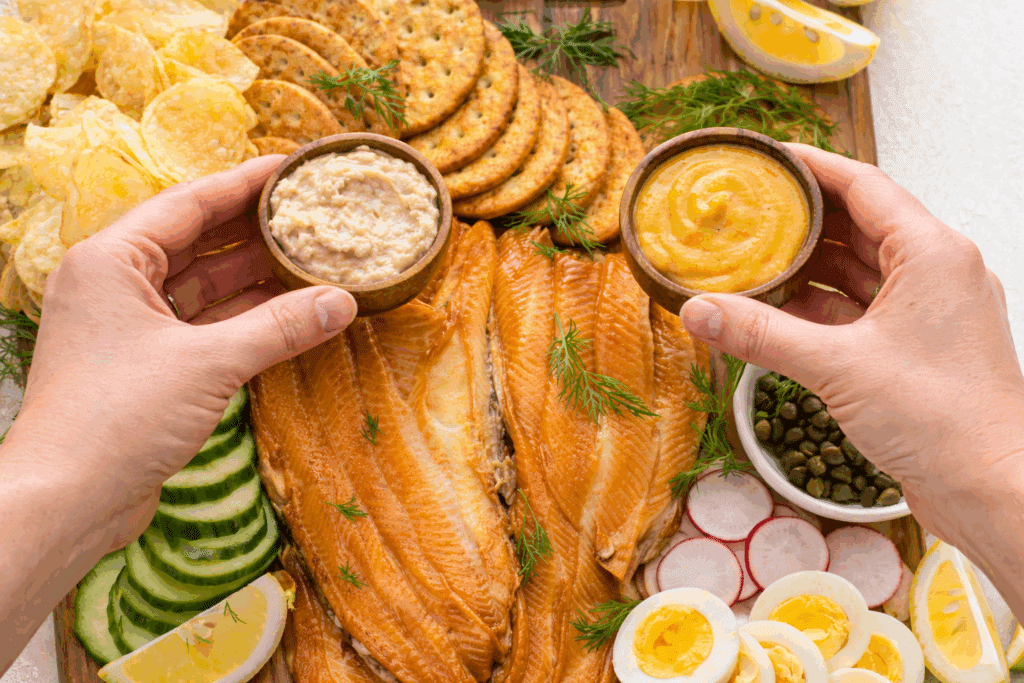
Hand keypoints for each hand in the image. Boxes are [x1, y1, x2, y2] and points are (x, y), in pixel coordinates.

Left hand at [4, 156, 356, 551]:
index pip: (188, 204)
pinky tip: (287, 314)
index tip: (291, 168)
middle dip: (253, 231)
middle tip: (309, 216)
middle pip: (195, 241)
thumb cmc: (118, 418)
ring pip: (201, 287)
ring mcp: (128, 326)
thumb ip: (279, 327)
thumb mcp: (209, 363)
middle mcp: (114, 284)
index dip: (243, 183)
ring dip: (252, 279)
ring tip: (309, 262)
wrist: (66, 501)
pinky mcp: (143, 365)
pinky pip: (202, 326)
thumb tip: (342, 302)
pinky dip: (243, 320)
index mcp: (111, 260)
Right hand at [679, 144, 1023, 546]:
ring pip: (858, 270)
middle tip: (747, 212)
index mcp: (933, 253)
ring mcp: (929, 311)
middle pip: (859, 224)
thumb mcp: (837, 367)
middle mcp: (936, 272)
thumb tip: (700, 311)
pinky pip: (860, 310)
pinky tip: (777, 315)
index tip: (767, 158)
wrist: (992, 490)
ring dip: (808, 268)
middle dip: (801, 220)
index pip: (864, 185)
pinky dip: (820, 309)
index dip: (811, 167)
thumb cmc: (944, 422)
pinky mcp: (917, 347)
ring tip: (752, 261)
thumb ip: (761, 334)